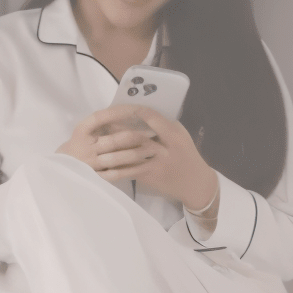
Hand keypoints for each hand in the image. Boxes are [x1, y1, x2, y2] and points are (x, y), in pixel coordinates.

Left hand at [58, 105, 218, 211]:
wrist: (195, 184)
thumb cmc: (187, 155)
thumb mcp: (180, 136)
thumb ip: (164, 126)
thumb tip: (141, 113)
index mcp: (173, 135)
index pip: (152, 118)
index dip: (134, 111)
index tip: (119, 108)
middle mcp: (165, 149)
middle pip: (137, 137)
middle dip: (118, 131)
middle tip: (102, 126)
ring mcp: (156, 164)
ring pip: (130, 156)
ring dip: (112, 152)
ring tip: (97, 146)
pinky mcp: (150, 177)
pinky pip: (129, 172)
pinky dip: (115, 171)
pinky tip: (102, 168)